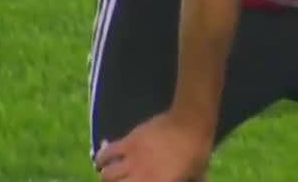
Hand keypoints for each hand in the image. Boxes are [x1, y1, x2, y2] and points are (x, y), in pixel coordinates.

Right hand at [93, 111, 211, 181]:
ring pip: (107, 175)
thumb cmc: (197, 149)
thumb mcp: (197, 173)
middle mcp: (142, 175)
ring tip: (108, 176)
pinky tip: (101, 161)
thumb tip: (194, 181)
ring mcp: (133, 158)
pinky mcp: (129, 142)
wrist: (190, 121)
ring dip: (106, 177)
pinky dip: (101, 159)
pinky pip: (107, 153)